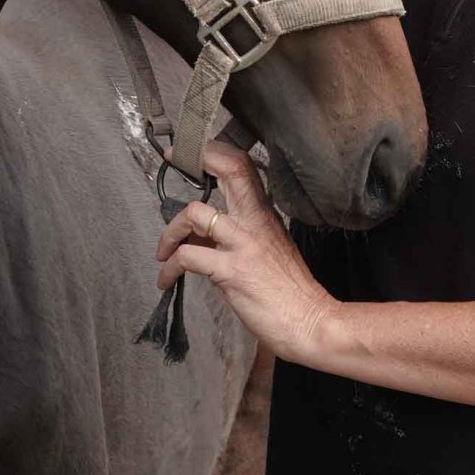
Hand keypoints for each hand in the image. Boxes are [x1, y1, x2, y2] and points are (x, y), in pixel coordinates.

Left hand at [156, 141, 340, 363]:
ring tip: (163, 252)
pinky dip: (169, 268)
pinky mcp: (231, 272)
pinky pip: (188, 258)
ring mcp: (243, 245)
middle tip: (170, 158)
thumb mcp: (272, 249)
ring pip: (195, 214)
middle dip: (196, 157)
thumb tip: (206, 236)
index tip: (194, 151)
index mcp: (265, 214)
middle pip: (230, 170)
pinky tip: (166, 280)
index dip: (216, 151)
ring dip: (170, 232)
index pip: (243, 167)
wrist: (311, 323)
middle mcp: (255, 222)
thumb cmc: (292, 291)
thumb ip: (243, 234)